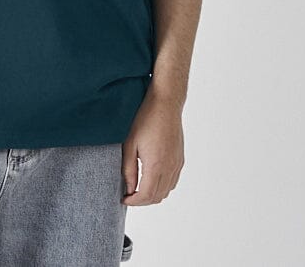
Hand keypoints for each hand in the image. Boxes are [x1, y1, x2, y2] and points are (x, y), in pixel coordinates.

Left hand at [121, 88, 184, 204]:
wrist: (165, 104)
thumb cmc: (145, 119)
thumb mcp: (130, 143)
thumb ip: (128, 169)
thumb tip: (129, 188)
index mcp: (156, 165)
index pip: (146, 195)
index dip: (133, 201)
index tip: (123, 198)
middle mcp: (169, 168)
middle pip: (157, 197)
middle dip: (142, 200)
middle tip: (129, 194)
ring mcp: (177, 164)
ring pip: (166, 191)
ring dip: (153, 195)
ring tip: (138, 187)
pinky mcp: (180, 159)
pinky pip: (173, 181)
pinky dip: (163, 187)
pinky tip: (151, 178)